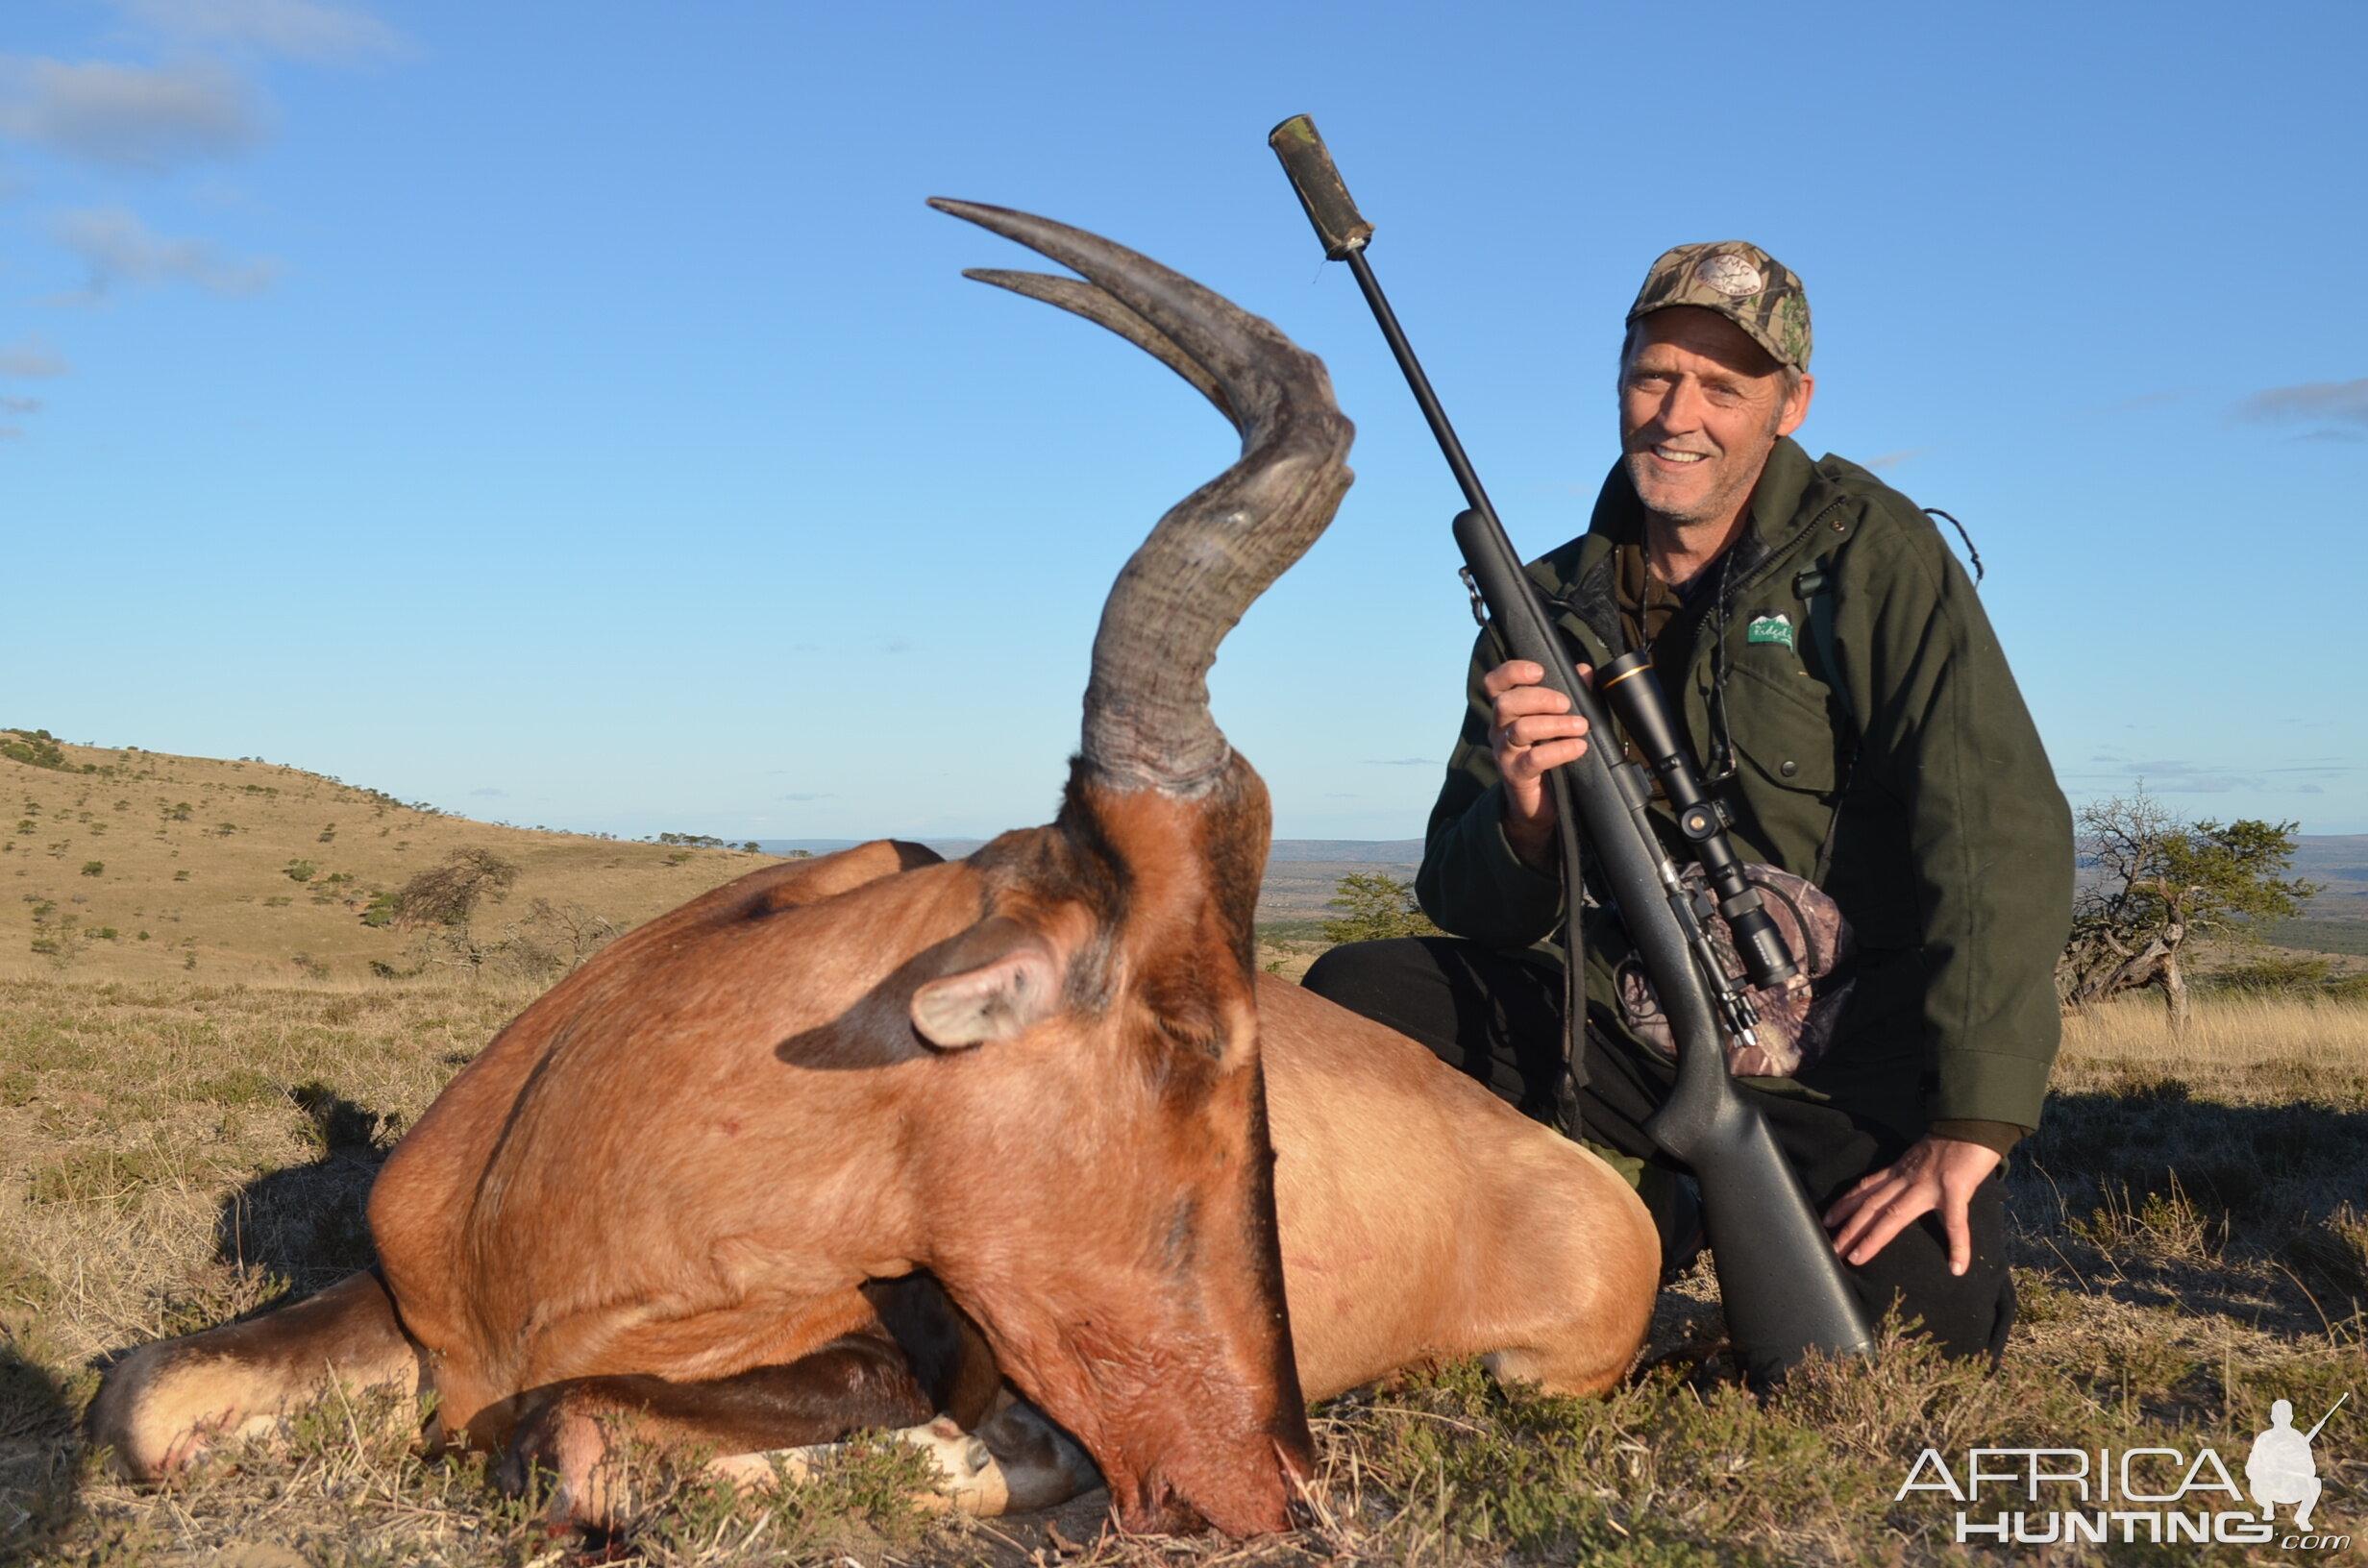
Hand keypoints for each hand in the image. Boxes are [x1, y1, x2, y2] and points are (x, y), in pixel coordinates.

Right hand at [1482, 658, 1591, 870]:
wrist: (1537, 805)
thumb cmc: (1548, 756)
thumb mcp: (1558, 721)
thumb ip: (1572, 694)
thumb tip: (1584, 670)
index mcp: (1506, 713)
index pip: (1494, 684)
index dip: (1511, 671)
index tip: (1539, 671)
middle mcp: (1499, 730)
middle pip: (1506, 703)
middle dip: (1539, 698)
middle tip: (1566, 704)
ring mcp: (1504, 754)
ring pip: (1520, 730)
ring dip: (1554, 724)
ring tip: (1580, 725)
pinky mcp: (1516, 776)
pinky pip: (1534, 759)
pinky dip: (1560, 750)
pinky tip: (1579, 747)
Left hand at [1822, 1134, 1999, 1275]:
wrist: (1972, 1123)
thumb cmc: (1951, 1142)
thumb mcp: (1919, 1157)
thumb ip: (1910, 1172)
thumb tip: (1904, 1188)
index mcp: (1899, 1171)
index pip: (1865, 1189)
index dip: (1844, 1205)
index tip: (1827, 1221)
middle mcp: (1906, 1178)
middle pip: (1871, 1206)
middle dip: (1849, 1229)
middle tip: (1832, 1249)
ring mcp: (1928, 1184)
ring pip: (1893, 1214)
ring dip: (1873, 1238)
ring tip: (1857, 1258)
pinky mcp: (1954, 1189)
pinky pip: (1955, 1221)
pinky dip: (1958, 1245)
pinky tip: (1957, 1266)